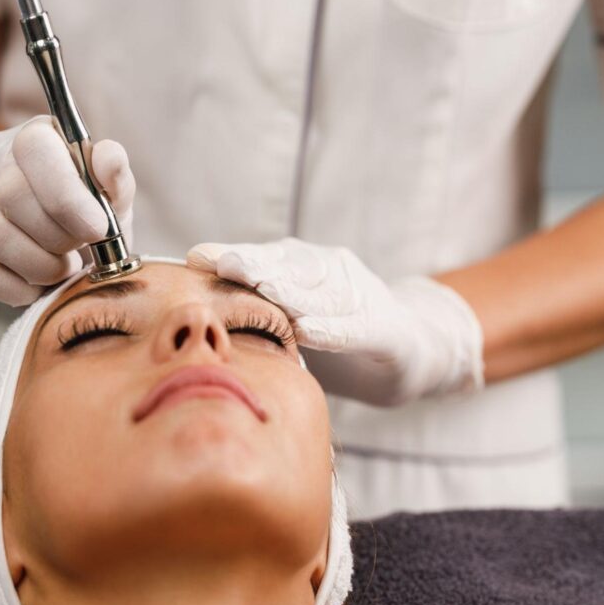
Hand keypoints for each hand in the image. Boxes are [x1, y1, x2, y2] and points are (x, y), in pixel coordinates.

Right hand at [0, 115, 134, 305]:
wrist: (61, 243)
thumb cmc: (89, 214)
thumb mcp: (112, 196)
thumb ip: (115, 176)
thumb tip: (107, 158)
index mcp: (35, 135)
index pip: (34, 149)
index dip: (67, 196)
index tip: (97, 230)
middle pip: (9, 194)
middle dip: (56, 236)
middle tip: (77, 250)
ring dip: (39, 266)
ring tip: (60, 267)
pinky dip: (14, 288)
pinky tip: (34, 284)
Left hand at [187, 238, 483, 405]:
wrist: (407, 349)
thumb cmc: (336, 331)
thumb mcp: (294, 317)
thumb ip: (256, 308)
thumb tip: (195, 303)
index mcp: (306, 268)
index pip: (264, 259)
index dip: (232, 256)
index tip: (198, 256)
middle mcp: (333, 273)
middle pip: (291, 268)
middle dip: (257, 265)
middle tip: (227, 265)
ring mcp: (363, 298)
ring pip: (323, 293)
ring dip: (293, 291)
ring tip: (266, 290)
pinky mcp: (387, 331)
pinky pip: (357, 329)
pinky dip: (333, 329)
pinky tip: (311, 331)